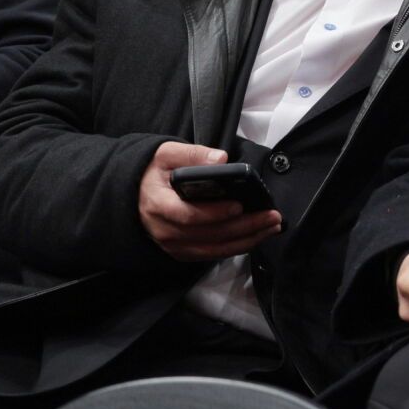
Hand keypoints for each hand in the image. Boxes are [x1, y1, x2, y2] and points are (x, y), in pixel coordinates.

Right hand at [137, 142, 282, 261]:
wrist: (136, 191)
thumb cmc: (154, 171)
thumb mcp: (167, 154)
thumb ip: (193, 154)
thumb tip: (221, 159)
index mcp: (158, 204)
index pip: (188, 215)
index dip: (215, 214)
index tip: (239, 205)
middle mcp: (164, 229)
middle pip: (207, 235)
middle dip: (244, 227)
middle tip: (271, 217)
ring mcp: (172, 244)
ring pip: (212, 249)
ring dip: (246, 240)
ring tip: (272, 227)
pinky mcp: (181, 250)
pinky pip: (210, 254)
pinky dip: (235, 248)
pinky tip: (256, 237)